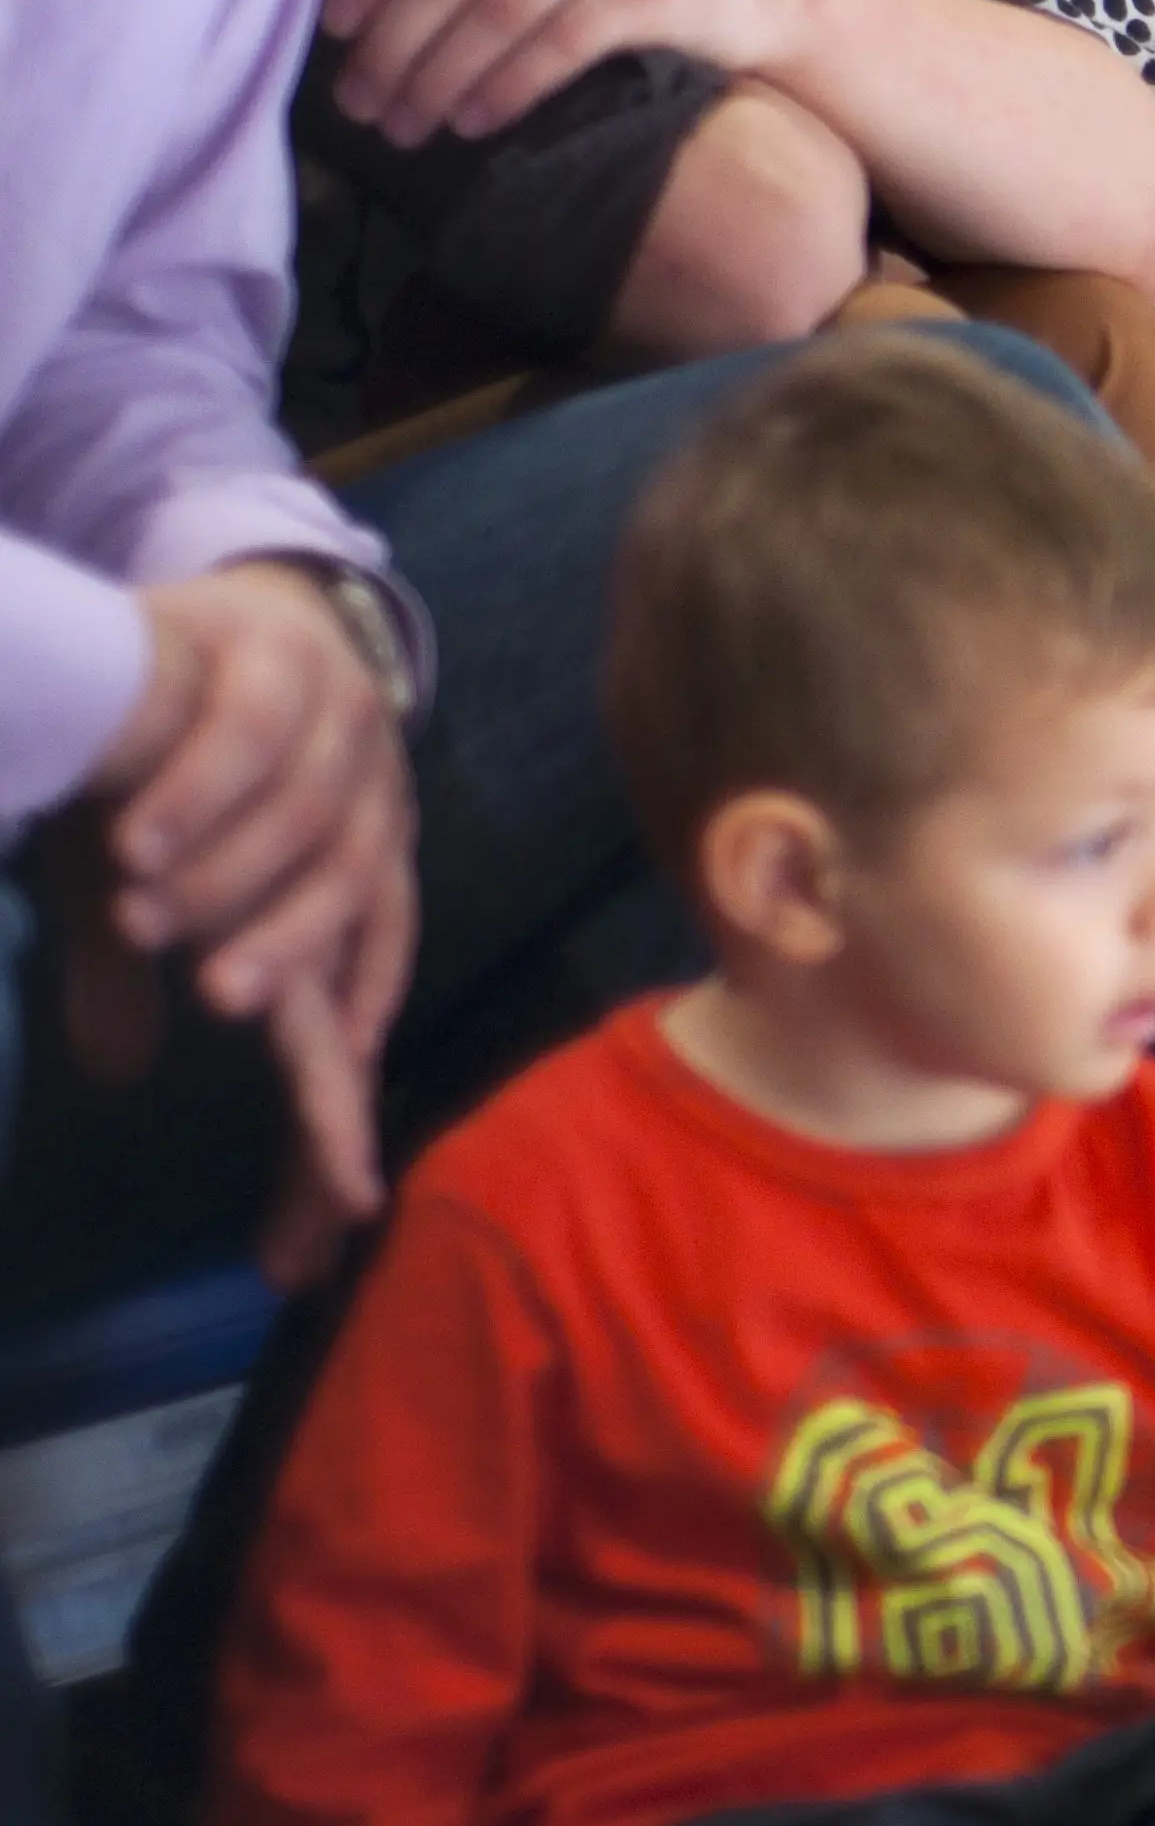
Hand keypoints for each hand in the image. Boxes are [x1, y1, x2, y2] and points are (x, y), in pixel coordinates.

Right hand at [81, 564, 413, 1264]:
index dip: (342, 1110)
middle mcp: (363, 824)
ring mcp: (337, 741)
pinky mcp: (284, 665)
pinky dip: (202, 786)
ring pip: (310, 833)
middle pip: (352, 926)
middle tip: (231, 1005)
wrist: (212, 616)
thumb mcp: (138, 884)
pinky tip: (143, 833)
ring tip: (148, 917)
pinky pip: (255, 737)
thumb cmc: (173, 770)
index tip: (344, 1209)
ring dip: (231, 879)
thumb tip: (122, 1072)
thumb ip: (130, 976)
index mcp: (337, 895)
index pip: (346, 1021)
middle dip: (295, 970)